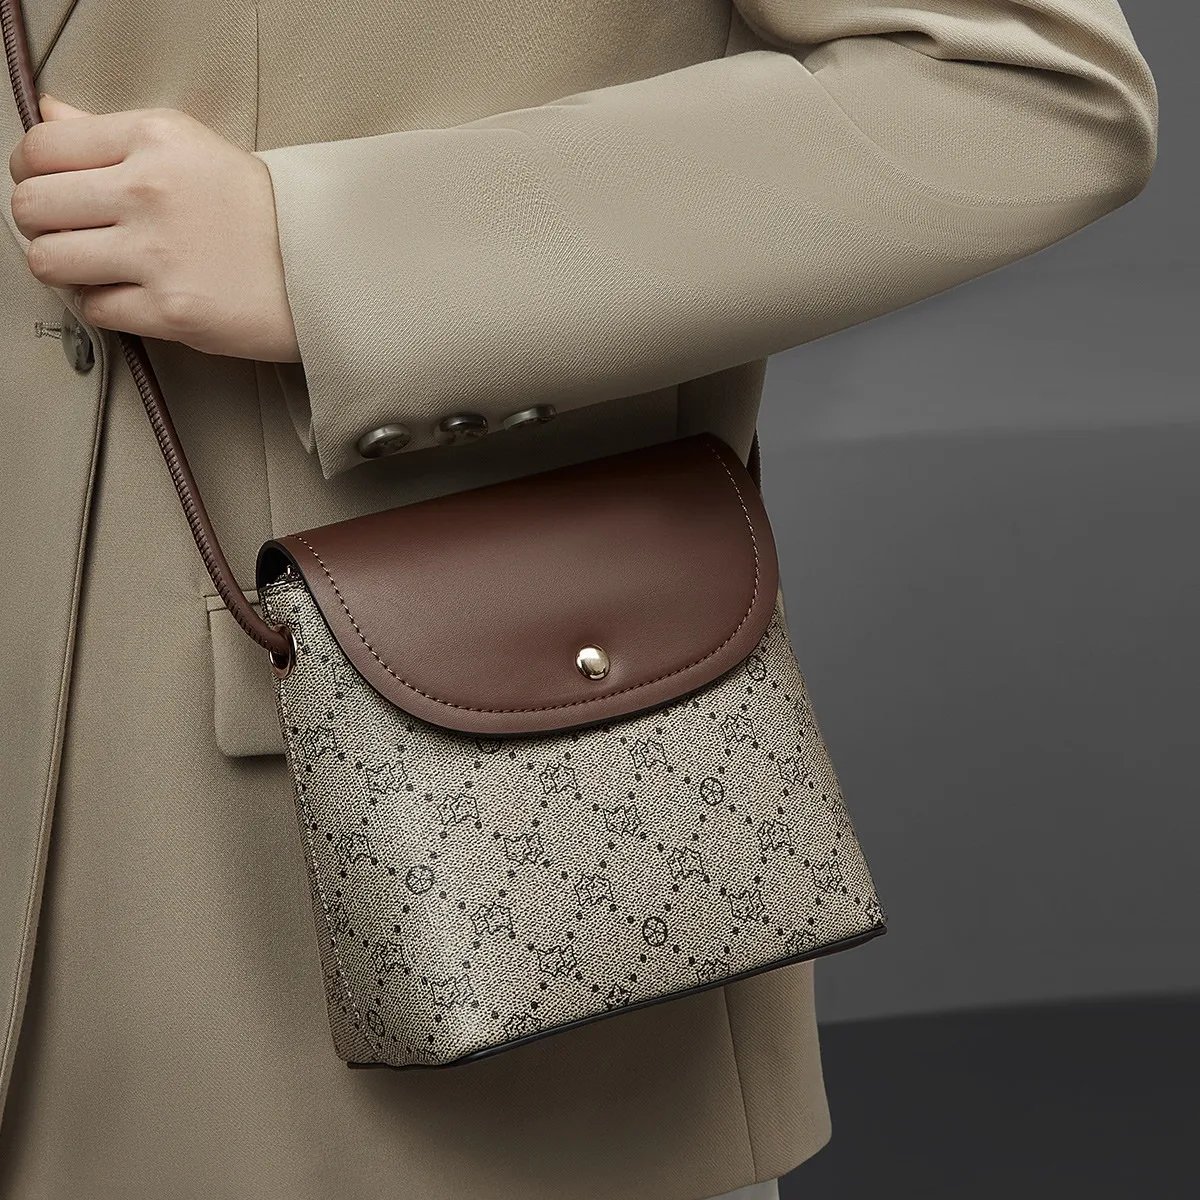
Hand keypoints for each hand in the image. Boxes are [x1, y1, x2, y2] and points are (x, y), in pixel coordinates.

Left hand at [9, 95, 299, 361]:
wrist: (326, 269)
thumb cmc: (264, 213)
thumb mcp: (191, 147)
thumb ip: (112, 132)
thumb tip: (52, 117)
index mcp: (152, 139)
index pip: (41, 148)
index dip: (30, 172)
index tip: (47, 188)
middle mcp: (148, 190)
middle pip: (33, 205)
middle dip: (41, 224)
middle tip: (69, 233)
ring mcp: (157, 254)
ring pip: (49, 261)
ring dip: (65, 268)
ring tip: (96, 268)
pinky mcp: (170, 311)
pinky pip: (95, 309)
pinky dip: (106, 306)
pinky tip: (134, 296)